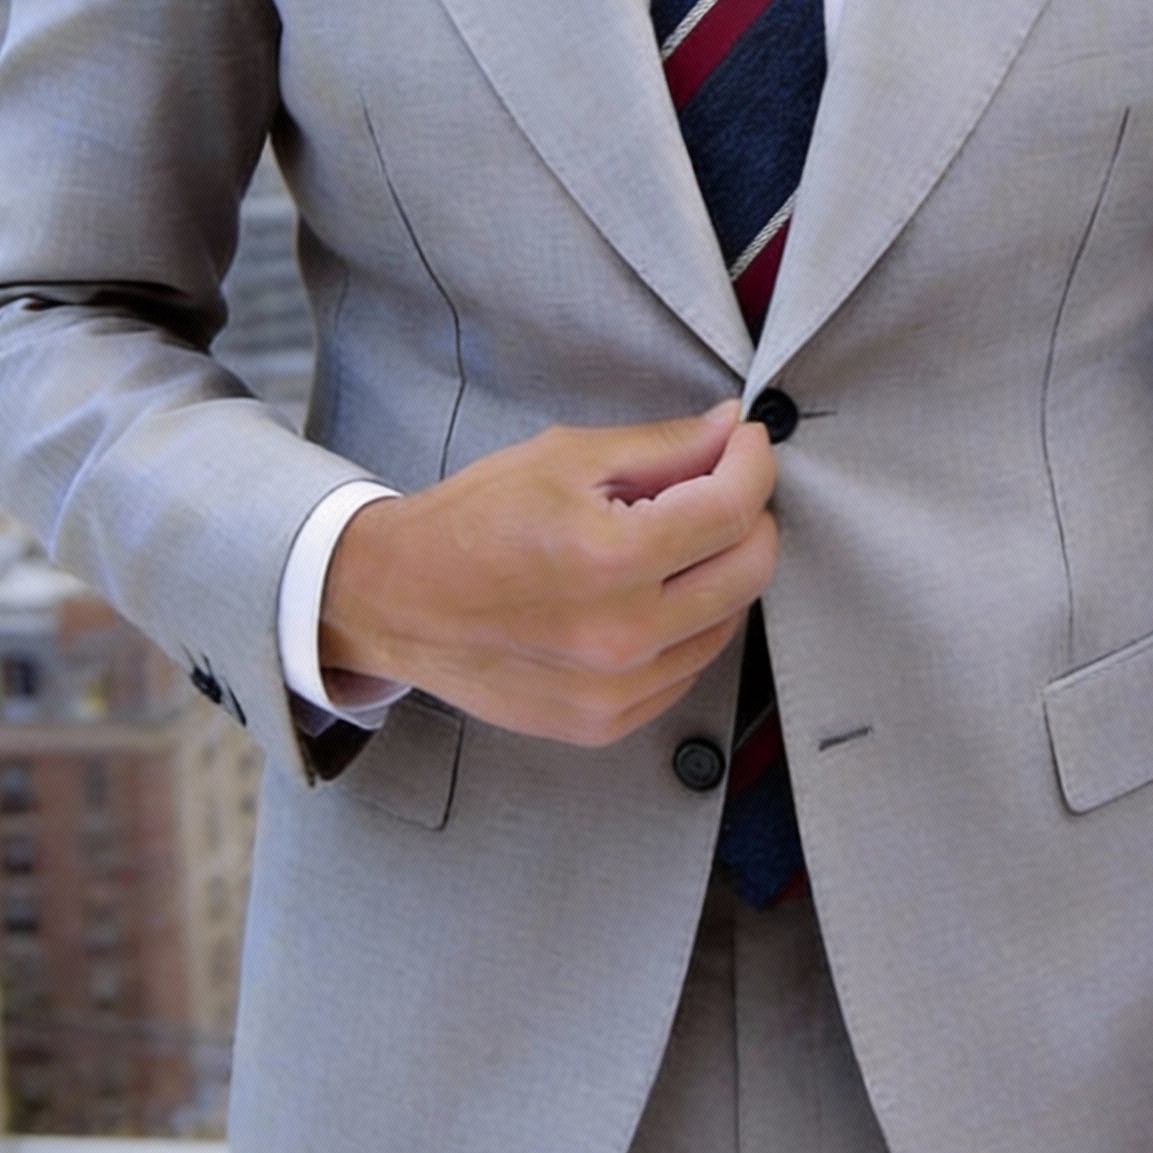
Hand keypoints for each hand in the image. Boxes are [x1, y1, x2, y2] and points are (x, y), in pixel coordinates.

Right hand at [316, 402, 778, 746]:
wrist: (399, 603)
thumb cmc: (474, 521)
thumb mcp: (564, 458)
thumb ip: (661, 447)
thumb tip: (732, 430)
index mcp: (611, 557)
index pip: (733, 509)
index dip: (753, 463)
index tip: (747, 442)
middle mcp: (623, 635)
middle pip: (750, 570)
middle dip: (749, 514)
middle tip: (720, 484)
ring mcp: (617, 691)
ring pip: (728, 622)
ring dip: (721, 570)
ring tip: (676, 540)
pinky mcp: (606, 723)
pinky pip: (688, 667)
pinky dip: (689, 623)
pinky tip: (652, 593)